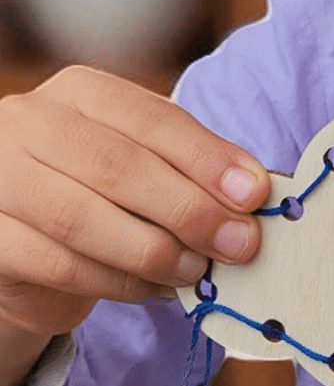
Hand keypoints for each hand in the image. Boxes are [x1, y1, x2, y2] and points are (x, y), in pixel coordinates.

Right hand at [0, 66, 269, 385]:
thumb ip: (197, 174)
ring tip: (197, 272)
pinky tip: (159, 290)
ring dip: (156, 253)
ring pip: (83, 220)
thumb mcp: (154, 170)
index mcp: (82, 95)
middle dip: (190, 210)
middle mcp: (31, 124)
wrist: (38, 247)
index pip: (149, 118)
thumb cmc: (110, 200)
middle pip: (115, 165)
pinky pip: (65, 267)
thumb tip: (255, 193)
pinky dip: (123, 284)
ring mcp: (2, 180)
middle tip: (239, 244)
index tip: (254, 193)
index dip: (206, 158)